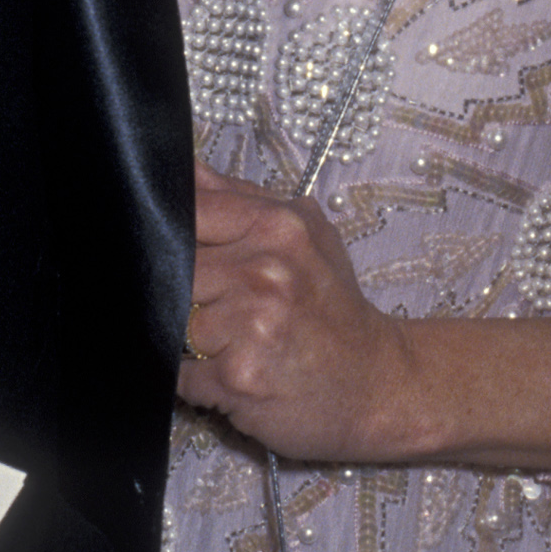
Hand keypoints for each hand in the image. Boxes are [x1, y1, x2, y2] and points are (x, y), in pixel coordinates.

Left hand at [181, 165, 550, 470]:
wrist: (378, 384)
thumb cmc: (333, 306)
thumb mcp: (304, 233)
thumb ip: (238, 198)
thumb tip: (183, 167)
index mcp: (277, 226)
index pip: (188, 213)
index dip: (172, 236)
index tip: (181, 253)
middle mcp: (266, 271)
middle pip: (173, 270)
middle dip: (186, 293)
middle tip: (223, 309)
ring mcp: (253, 325)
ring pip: (175, 324)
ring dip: (195, 341)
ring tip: (237, 344)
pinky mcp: (240, 377)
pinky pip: (184, 374)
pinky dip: (198, 380)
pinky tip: (236, 373)